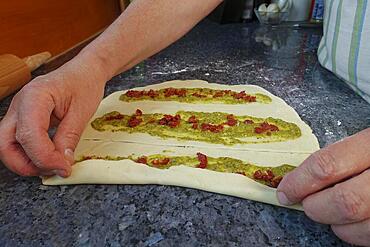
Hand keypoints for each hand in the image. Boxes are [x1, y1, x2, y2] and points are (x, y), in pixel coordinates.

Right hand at [0, 59, 106, 176]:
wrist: (85, 70)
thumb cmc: (85, 83)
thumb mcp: (82, 112)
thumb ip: (69, 138)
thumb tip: (61, 163)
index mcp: (35, 96)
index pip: (29, 135)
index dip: (45, 158)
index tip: (64, 167)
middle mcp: (20, 103)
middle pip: (5, 144)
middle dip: (27, 164)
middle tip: (54, 170)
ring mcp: (18, 110)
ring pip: (7, 145)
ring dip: (27, 161)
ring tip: (53, 165)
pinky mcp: (23, 117)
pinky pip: (17, 141)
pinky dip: (30, 153)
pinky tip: (50, 156)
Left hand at [277, 129, 369, 245]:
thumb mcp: (369, 139)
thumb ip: (344, 155)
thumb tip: (302, 177)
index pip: (327, 165)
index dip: (299, 182)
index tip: (284, 190)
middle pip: (345, 202)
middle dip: (315, 208)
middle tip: (305, 204)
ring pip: (361, 228)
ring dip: (336, 226)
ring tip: (330, 214)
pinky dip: (357, 235)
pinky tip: (354, 223)